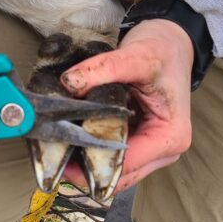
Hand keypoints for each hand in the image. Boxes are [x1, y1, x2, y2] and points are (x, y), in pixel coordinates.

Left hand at [61, 19, 193, 190]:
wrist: (172, 45)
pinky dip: (92, 153)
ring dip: (86, 163)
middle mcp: (165, 151)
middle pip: (119, 176)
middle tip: (50, 152)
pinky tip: (71, 139)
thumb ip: (103, 68)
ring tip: (57, 146)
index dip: (90, 164)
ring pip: (114, 172)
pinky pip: (113, 159)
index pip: (126, 164)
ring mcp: (152, 151)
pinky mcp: (140, 146)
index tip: (59, 154)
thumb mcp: (136, 55)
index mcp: (170, 136)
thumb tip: (70, 83)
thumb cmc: (163, 52)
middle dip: (84, 168)